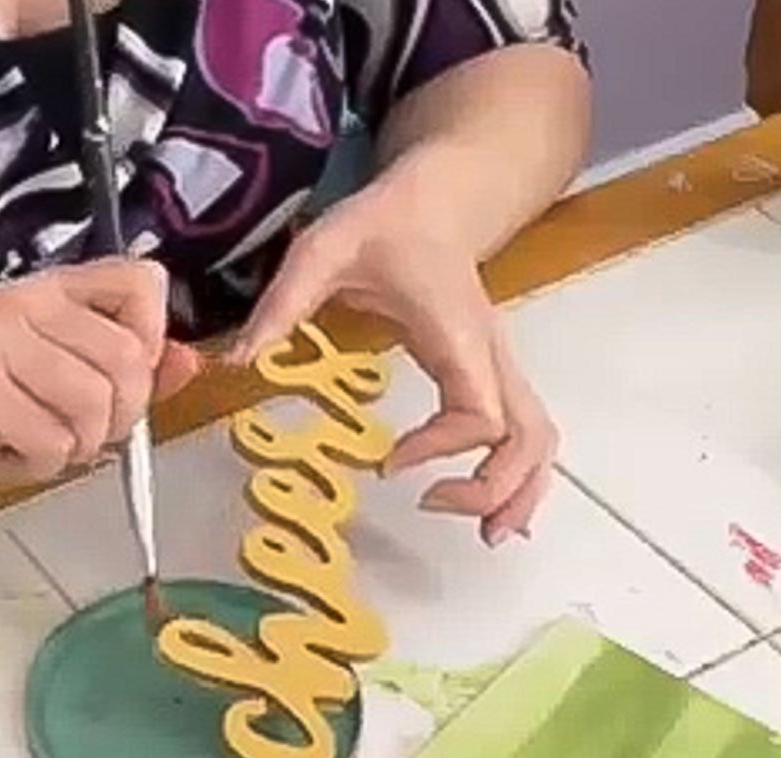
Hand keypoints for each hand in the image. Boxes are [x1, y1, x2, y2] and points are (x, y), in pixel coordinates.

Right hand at [0, 259, 198, 516]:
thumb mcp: (71, 393)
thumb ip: (133, 375)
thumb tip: (190, 362)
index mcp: (51, 292)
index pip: (141, 282)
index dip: (151, 341)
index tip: (124, 376)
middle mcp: (22, 301)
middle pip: (127, 359)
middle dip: (118, 416)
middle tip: (79, 430)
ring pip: (95, 404)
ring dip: (77, 445)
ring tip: (35, 439)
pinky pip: (55, 442)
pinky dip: (40, 465)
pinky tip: (4, 451)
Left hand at [232, 187, 558, 542]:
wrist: (438, 200)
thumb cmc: (385, 226)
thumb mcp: (323, 251)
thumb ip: (284, 304)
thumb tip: (241, 362)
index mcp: (456, 335)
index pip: (478, 414)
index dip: (438, 448)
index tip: (386, 462)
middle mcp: (490, 358)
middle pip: (527, 438)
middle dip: (495, 488)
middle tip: (435, 509)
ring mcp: (499, 368)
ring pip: (540, 440)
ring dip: (520, 491)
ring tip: (485, 534)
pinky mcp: (493, 377)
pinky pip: (526, 434)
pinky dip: (518, 475)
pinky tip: (491, 505)